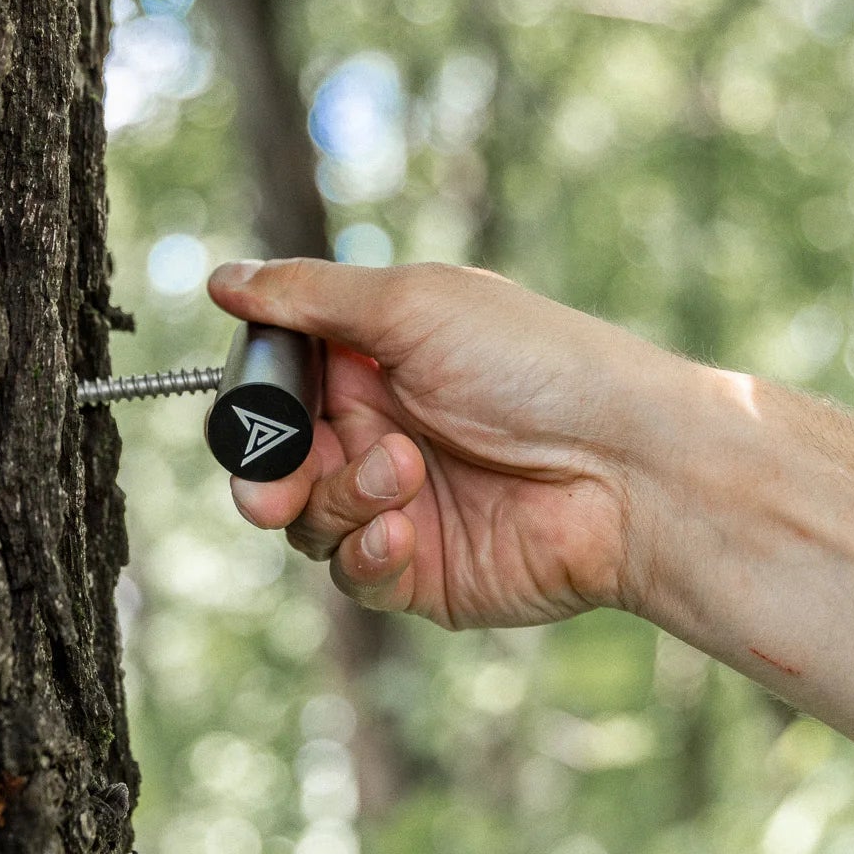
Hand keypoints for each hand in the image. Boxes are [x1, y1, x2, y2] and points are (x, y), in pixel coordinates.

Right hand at [207, 258, 689, 629]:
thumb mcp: (415, 305)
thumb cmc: (539, 366)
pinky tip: (403, 532)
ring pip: (308, 521)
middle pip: (276, 466)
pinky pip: (353, 575)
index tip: (256, 411)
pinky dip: (365, 554)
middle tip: (274, 486)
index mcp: (375, 365)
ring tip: (405, 476)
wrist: (629, 466)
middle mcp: (381, 434)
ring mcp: (400, 507)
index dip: (258, 407)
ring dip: (341, 499)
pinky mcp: (423, 573)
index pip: (279, 391)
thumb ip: (311, 297)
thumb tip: (223, 277)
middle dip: (268, 475)